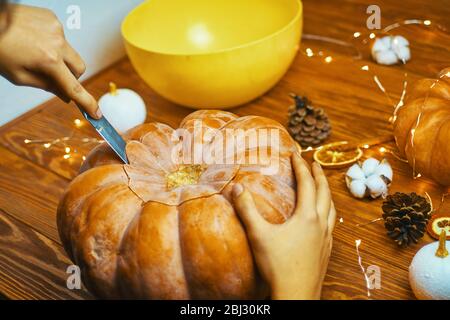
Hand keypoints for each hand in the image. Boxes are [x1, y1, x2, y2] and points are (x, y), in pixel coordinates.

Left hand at [0, 4, 100, 117]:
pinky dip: (52, 42)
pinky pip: (60, 37)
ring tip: (36, 52)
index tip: (97, 113)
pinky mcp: (52, 18)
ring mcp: (56, 29)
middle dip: (72, 76)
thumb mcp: (19, 76)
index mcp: (48, 61)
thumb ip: (46, 86)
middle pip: (80, 69)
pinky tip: (34, 39)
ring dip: (60, 58)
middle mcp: (57, 44)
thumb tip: (66, 95)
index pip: (74, 87)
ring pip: (70, 53)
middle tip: (54, 76)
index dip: (87, 102)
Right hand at [232, 153, 335, 299]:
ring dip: (327, 193)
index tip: (296, 153)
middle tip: (313, 163)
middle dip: (318, 175)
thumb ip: (246, 209)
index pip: (307, 183)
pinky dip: (329, 212)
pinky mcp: (326, 250)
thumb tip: (235, 186)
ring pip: (332, 208)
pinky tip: (323, 218)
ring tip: (322, 186)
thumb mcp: (258, 235)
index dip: (301, 166)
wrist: (296, 295)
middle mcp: (321, 224)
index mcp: (307, 216)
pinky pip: (332, 224)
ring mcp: (326, 238)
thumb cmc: (277, 266)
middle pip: (324, 192)